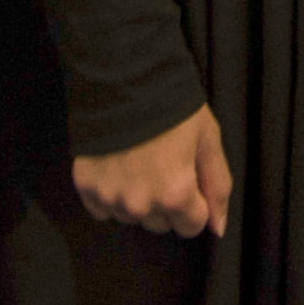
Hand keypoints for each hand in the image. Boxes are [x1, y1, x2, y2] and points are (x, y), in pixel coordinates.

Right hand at [72, 105, 232, 238]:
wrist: (123, 76)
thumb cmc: (173, 105)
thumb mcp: (208, 139)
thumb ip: (217, 186)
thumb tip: (217, 228)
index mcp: (175, 194)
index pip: (191, 226)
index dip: (195, 202)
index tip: (187, 176)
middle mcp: (140, 204)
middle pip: (160, 223)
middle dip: (166, 202)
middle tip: (163, 164)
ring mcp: (109, 197)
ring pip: (131, 217)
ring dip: (137, 199)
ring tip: (139, 161)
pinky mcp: (85, 187)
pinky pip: (102, 208)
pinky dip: (111, 193)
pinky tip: (117, 166)